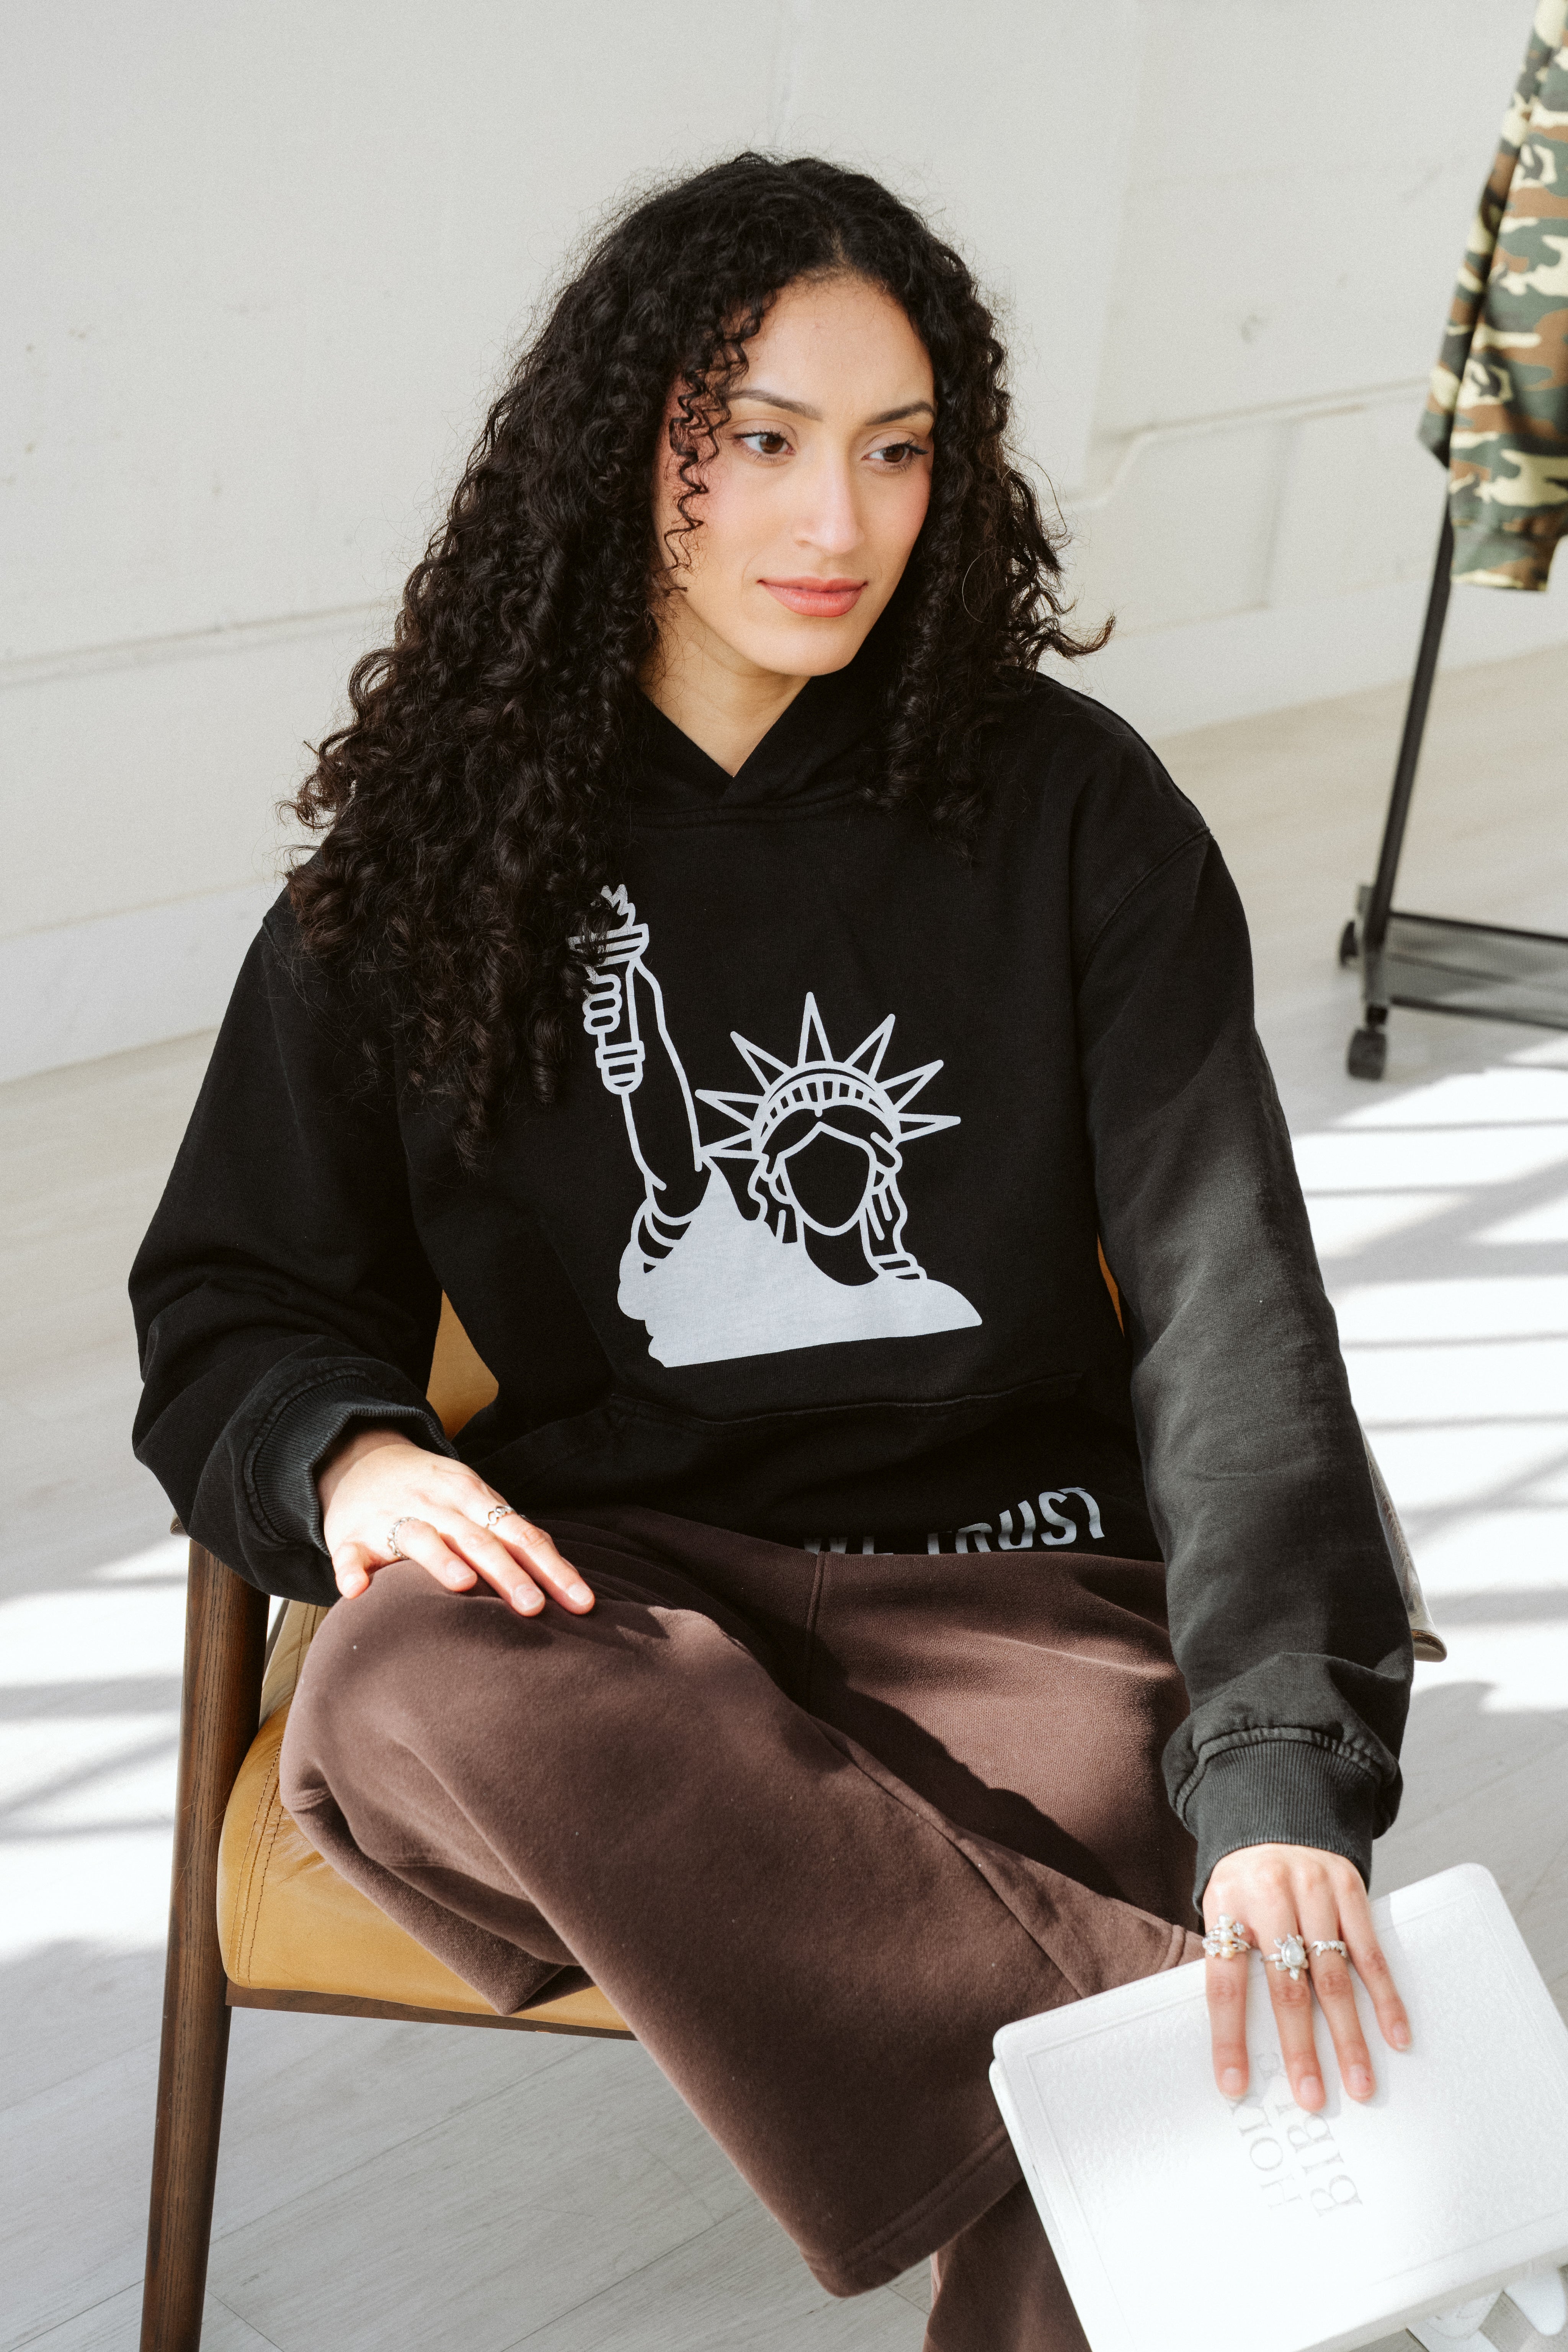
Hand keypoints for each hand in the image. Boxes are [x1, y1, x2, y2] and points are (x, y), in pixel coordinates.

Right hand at [318, 1427, 594, 1617]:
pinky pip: (349, 1552)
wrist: (362, 1459)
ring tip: (462, 1586)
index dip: (553, 1569)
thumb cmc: (435, 1495)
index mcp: (476, 1498)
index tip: (582, 1604)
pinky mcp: (352, 1534)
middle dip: (508, 1573)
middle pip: (479, 1540)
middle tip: (534, 1607)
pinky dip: (352, 1569)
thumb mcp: (477, 1505)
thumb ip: (513, 1538)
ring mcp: (393, 1517)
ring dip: (441, 1561)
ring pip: (419, 1538)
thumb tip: (568, 1585)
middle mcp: (439, 1505)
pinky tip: (357, 1591)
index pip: (522, 1535)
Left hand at [1203, 1843, 1408, 2111]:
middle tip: (1312, 2098)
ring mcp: (1314, 1892)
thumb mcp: (1223, 1904)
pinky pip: (1370, 1951)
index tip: (1233, 2085)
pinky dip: (1385, 1996)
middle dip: (1300, 2048)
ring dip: (1349, 2036)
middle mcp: (1271, 1897)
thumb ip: (1229, 1957)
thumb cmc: (1246, 1876)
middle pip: (1285, 1985)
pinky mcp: (1350, 1889)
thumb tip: (1237, 2037)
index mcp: (1228, 1904)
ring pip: (1333, 1975)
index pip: (1223, 1982)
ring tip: (1360, 2083)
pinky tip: (1395, 2035)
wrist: (1279, 1802)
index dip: (1229, 2037)